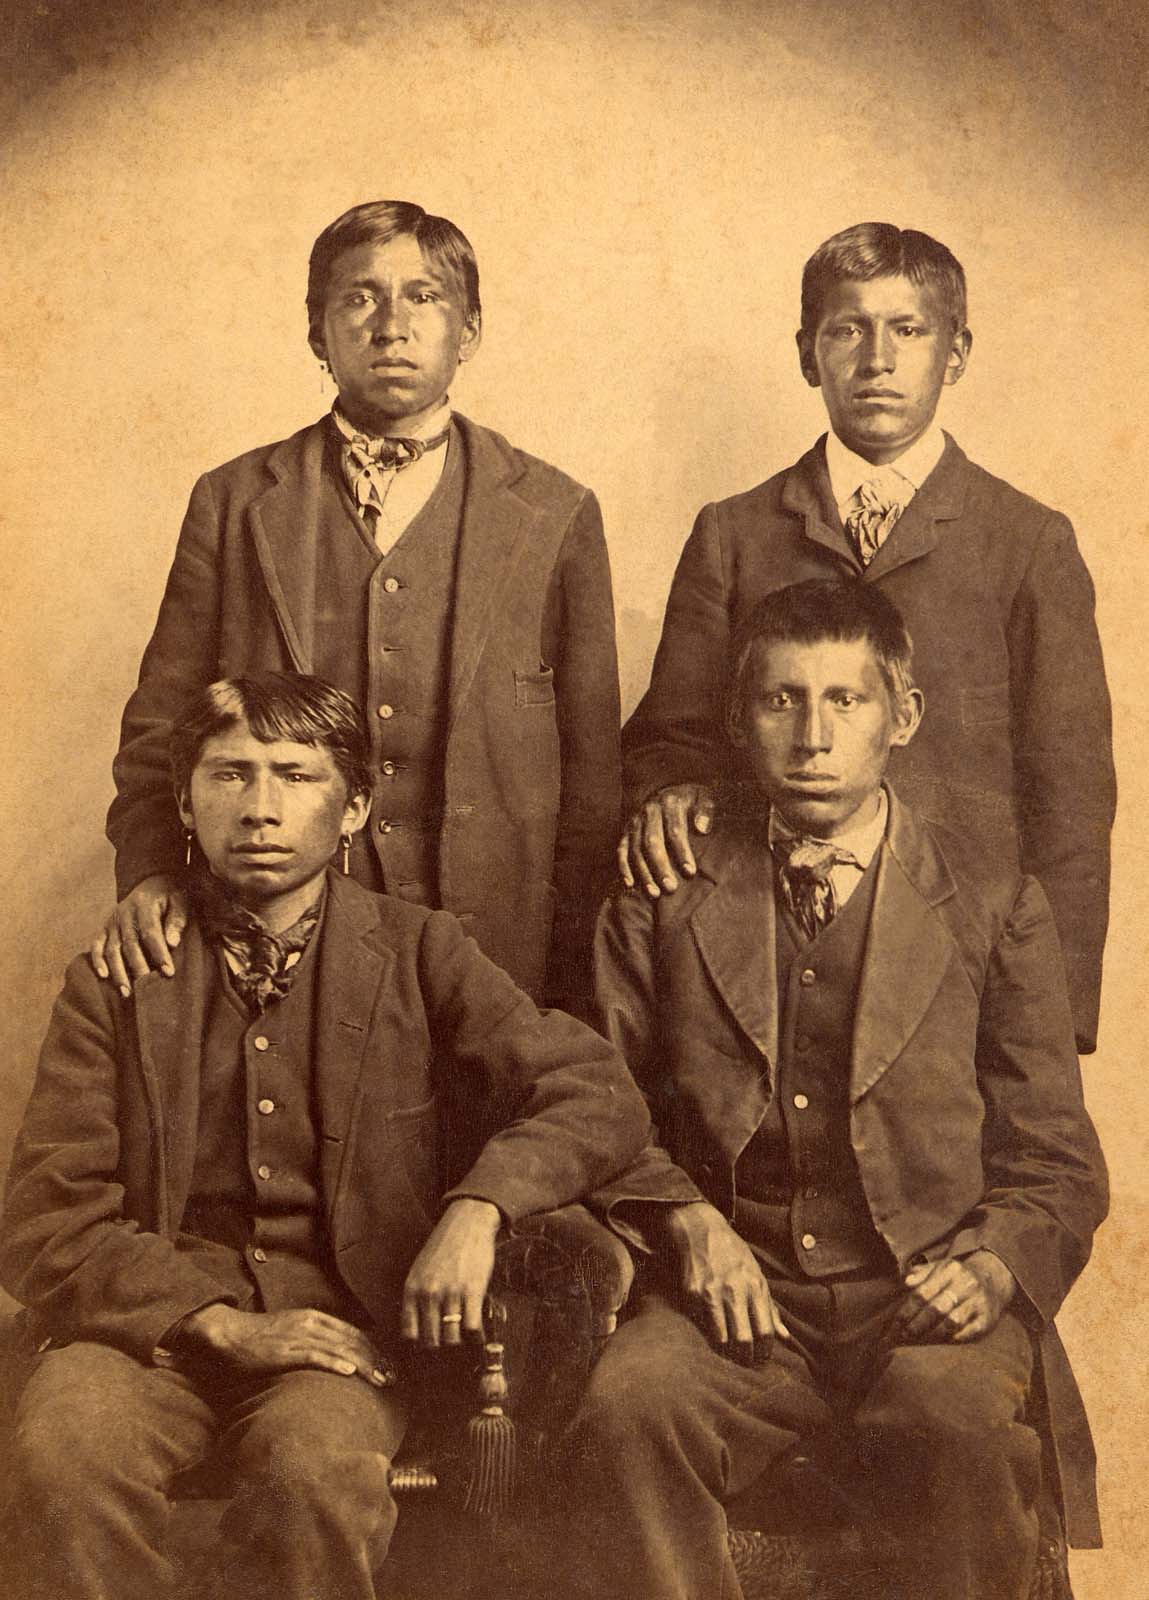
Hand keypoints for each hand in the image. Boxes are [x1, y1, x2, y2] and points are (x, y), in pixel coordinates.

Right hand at [90, 875, 188, 995]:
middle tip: (146, 990)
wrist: (151, 882)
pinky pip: (97, 945)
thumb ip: (177, 920)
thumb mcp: (179, 901)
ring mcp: (112, 921)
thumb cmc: (169, 897)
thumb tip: (172, 942)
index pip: (151, 933)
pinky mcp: (104, 928)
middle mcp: (124, 913)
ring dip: (118, 972)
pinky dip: (97, 960)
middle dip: (139, 968)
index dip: (159, 953)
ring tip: (127, 992)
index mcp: (144, 905)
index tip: (169, 972)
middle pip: (130, 944)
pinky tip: (103, 976)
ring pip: (112, 949)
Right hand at [178, 1304, 392, 1385]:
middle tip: (392, 1378)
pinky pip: (315, 1355)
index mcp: (314, 1318)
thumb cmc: (259, 1338)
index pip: (353, 1332)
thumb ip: (312, 1340)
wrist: (229, 1334)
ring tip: (380, 1380)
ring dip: (364, 1365)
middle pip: (352, 1340)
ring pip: (339, 1348)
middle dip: (376, 1360)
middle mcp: (311, 1324)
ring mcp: (299, 1336)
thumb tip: (333, 1356)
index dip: (373, 1349)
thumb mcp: (292, 1331)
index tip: (387, 1366)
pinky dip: (335, 1362)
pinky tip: (350, 1372)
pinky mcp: (285, 1350)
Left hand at [400, 1198, 501, 1347]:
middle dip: (440, 1347)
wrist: (467, 1222)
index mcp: (412, 1289)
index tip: (429, 1346)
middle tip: (449, 1345)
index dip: (419, 1345)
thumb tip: (419, 1326)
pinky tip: (479, 1336)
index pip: (409, 1334)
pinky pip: (472, 1328)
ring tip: (464, 1340)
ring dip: (459, 1343)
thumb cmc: (444, 1245)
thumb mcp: (420, 1269)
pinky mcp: (473, 1292)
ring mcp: (450, 1294)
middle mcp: (428, 1295)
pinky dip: (477, 1338)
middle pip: (431, 1341)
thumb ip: (417, 1296)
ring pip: (452, 1338)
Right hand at [617, 784, 717, 896]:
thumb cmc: (690, 799)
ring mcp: (635, 822)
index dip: (682, 852)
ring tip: (655, 893)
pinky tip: (630, 884)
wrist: (667, 787)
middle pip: (652, 842)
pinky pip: (621, 851)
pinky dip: (624, 867)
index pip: (675, 831)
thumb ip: (705, 811)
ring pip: (635, 849)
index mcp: (670, 804)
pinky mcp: (626, 831)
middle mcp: (649, 812)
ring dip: (643, 872)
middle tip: (671, 887)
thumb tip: (702, 828)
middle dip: (660, 867)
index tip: (690, 871)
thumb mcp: (703, 797)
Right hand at [667, 1202, 788, 1357]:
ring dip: (727, 1352)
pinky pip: (703, 1327)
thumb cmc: (732, 1253)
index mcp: (755, 1285)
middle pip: (745, 1340)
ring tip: (730, 1354)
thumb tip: (785, 1337)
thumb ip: (770, 1307)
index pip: (766, 1331)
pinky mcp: (693, 1294)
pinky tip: (713, 1336)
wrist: (700, 1229)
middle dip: (747, 1358)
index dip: (765, 1352)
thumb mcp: (756, 1273)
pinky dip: (709, 1337)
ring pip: (723, 1339)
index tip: (762, 1359)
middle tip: (746, 1363)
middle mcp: (735, 1291)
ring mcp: (713, 1293)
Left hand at [892, 1250, 1016, 1344]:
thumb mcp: (940, 1268)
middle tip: (905, 1334)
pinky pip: (968, 1332)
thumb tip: (905, 1283)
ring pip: (952, 1321)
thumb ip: (920, 1274)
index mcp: (950, 1269)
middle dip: (917, 1323)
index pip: (923, 1292)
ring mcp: (978, 1302)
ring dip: (934, 1332)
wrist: (994, 1280)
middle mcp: (966, 1284)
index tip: (896, 1322)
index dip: (908, 1309)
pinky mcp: (987, 1319)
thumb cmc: (958, 1277)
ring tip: (921, 1339)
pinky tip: (943, 1340)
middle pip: (936, 1308)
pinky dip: (954, 1337)